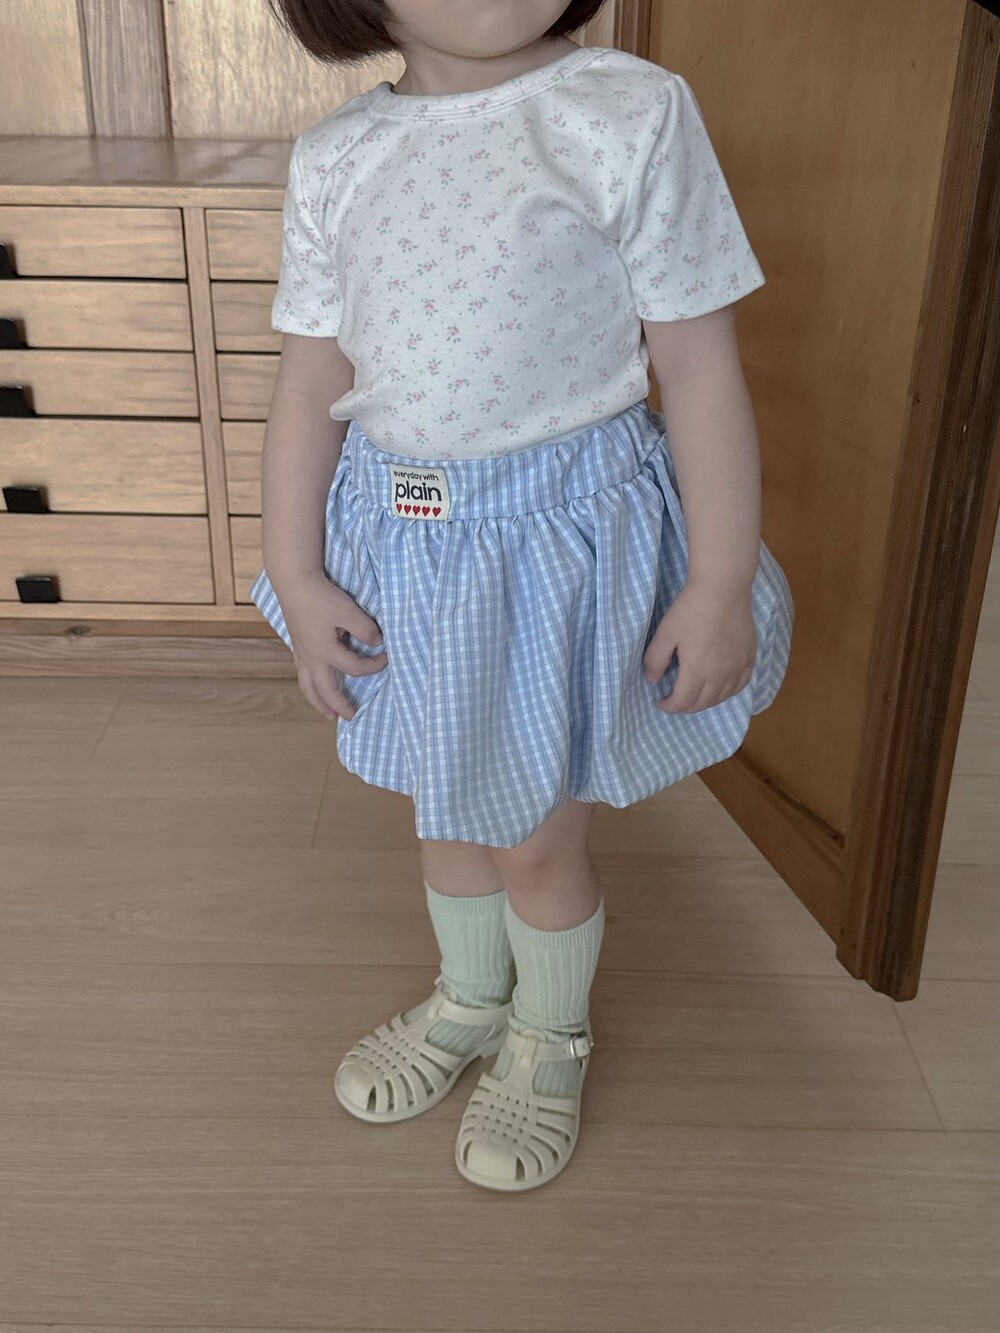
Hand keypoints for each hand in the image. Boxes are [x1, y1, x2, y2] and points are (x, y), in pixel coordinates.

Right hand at [277, 570, 387, 721]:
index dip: (374, 666)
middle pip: (325, 691)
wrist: (294, 582)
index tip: (386, 657)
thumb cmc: (321, 596)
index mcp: (325, 652)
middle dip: (339, 706)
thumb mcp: (348, 611)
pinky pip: (302, 674)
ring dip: (319, 702)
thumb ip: (365, 629)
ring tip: (329, 714)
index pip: (355, 668)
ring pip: (308, 686)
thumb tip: (377, 644)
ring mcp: (301, 653)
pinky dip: (310, 686)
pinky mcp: (297, 645)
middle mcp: (311, 658)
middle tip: (352, 717)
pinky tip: (315, 684)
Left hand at [642, 579, 755, 713]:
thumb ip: (655, 659)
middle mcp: (720, 674)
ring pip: (723, 697)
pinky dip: (729, 692)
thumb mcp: (665, 633)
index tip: (661, 702)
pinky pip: (742, 684)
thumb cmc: (690, 609)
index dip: (670, 706)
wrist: (722, 588)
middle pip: (704, 703)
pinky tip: (721, 688)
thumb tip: (652, 680)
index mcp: (697, 671)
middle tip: (676, 701)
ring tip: (696, 697)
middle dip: (687, 707)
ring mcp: (738, 666)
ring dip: (707, 702)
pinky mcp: (749, 656)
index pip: (683, 702)